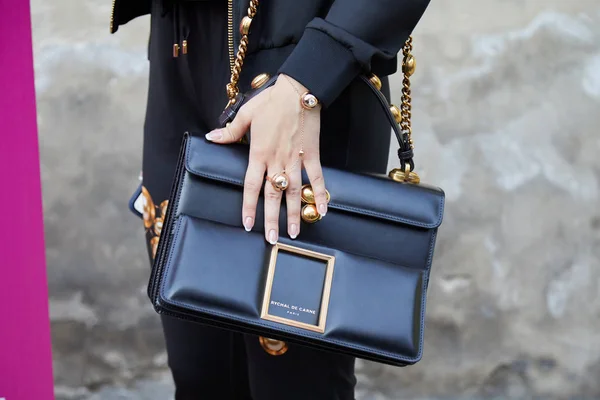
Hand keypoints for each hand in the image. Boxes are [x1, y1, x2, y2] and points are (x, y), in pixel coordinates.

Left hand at [205, 74, 326, 243]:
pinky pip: (317, 178)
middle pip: (273, 195)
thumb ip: (230, 132)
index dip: (249, 207)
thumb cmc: (271, 101)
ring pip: (294, 192)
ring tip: (294, 233)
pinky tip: (322, 211)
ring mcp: (296, 160)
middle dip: (272, 219)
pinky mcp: (312, 155)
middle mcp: (277, 161)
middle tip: (273, 239)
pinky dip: (320, 194)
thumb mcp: (246, 114)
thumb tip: (212, 138)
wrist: (299, 91)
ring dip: (294, 213)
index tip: (248, 224)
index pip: (251, 186)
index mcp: (259, 153)